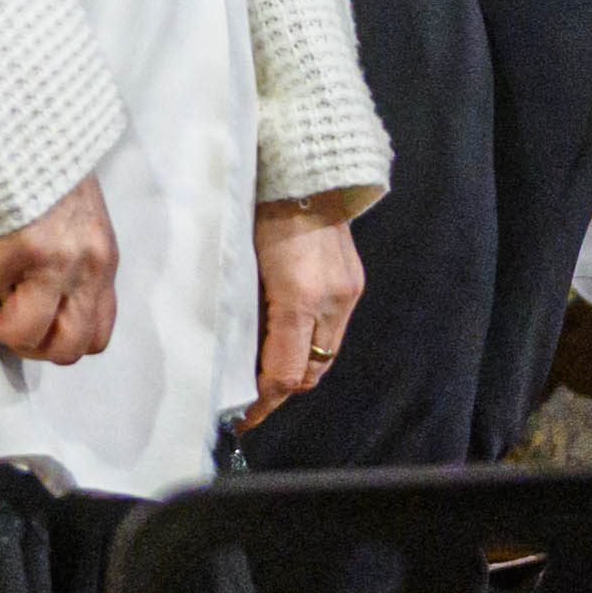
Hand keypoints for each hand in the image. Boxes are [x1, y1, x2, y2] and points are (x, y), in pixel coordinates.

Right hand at [0, 175, 120, 369]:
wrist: (39, 123)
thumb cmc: (51, 173)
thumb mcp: (81, 225)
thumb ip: (73, 266)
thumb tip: (41, 308)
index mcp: (103, 264)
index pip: (95, 338)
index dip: (53, 341)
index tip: (27, 314)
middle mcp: (90, 267)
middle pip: (65, 350)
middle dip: (22, 342)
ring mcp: (60, 259)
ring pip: (22, 332)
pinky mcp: (24, 245)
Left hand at [249, 200, 362, 423]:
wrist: (304, 173)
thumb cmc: (257, 214)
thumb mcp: (240, 268)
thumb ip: (244, 315)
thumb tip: (236, 358)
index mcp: (297, 297)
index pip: (283, 372)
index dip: (261, 403)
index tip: (242, 419)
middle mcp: (331, 300)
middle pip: (311, 372)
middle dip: (281, 391)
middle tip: (250, 399)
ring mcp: (348, 291)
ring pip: (325, 355)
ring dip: (298, 367)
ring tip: (267, 368)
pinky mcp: (355, 282)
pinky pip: (334, 330)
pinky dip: (312, 342)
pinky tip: (289, 334)